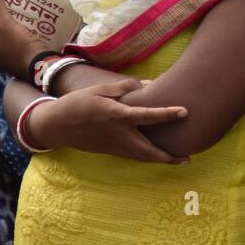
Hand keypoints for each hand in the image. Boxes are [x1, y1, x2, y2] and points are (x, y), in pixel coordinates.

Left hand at [0, 0, 47, 78]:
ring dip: (19, 28)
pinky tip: (35, 29)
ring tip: (27, 16)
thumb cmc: (18, 45)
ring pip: (12, 38)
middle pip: (0, 32)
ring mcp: (10, 59)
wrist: (40, 66)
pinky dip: (27, 37)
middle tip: (16, 8)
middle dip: (7, 20)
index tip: (1, 5)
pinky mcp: (24, 61)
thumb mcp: (4, 22)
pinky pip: (23, 44)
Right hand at [27, 78, 188, 163]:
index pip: (146, 115)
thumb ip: (127, 86)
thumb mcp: (101, 89)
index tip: (184, 111)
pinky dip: (148, 158)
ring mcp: (114, 146)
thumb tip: (150, 84)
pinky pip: (134, 156)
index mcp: (116, 115)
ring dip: (161, 160)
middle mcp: (118, 134)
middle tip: (188, 158)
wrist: (56, 125)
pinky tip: (158, 155)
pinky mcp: (111, 151)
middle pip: (147, 150)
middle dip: (168, 156)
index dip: (166, 113)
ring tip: (180, 159)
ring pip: (142, 157)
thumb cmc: (79, 103)